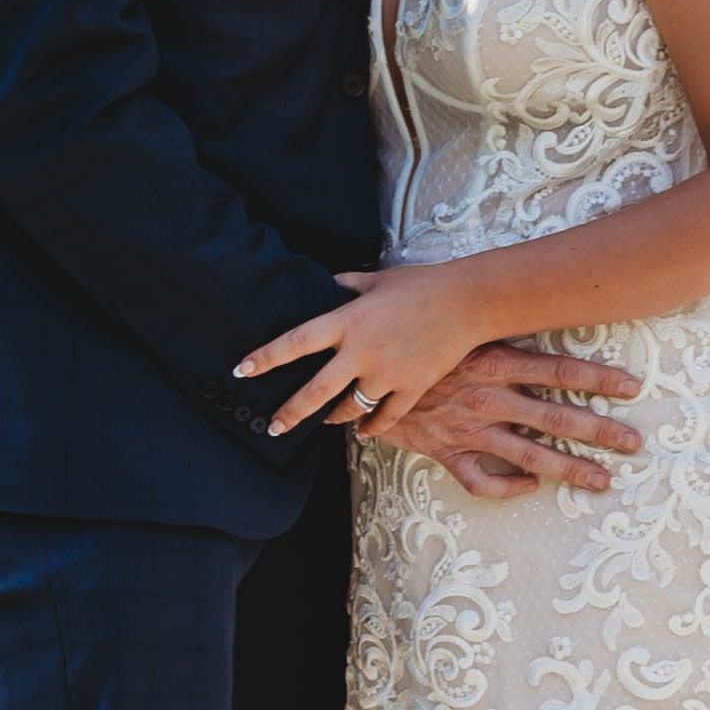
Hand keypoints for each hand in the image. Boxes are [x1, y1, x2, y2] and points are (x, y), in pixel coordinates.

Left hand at [238, 263, 493, 435]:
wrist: (468, 302)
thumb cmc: (421, 284)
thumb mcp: (377, 279)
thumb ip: (347, 285)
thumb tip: (329, 284)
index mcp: (348, 321)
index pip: (296, 342)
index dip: (266, 357)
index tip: (241, 371)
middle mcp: (362, 351)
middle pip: (316, 391)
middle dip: (290, 413)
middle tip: (272, 427)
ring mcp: (388, 374)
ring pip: (350, 409)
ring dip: (333, 417)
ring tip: (323, 421)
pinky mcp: (412, 388)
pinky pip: (385, 418)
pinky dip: (370, 427)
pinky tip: (362, 430)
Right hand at [383, 341, 643, 500]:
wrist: (357, 366)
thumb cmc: (409, 333)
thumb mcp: (456, 320)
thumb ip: (490, 315)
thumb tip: (529, 289)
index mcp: (494, 360)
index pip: (559, 369)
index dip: (598, 379)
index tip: (632, 387)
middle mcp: (489, 396)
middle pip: (556, 417)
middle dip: (600, 430)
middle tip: (634, 442)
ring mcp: (470, 428)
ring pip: (530, 455)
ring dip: (570, 469)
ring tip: (603, 480)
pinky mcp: (446, 452)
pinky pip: (482, 480)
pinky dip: (507, 488)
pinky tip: (529, 488)